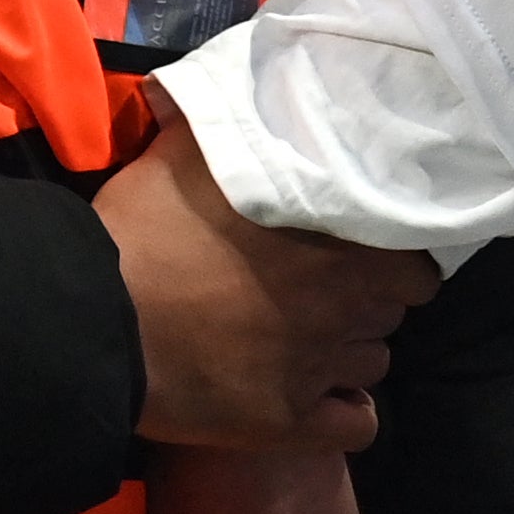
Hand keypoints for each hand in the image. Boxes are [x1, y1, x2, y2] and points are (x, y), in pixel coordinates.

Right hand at [94, 115, 437, 450]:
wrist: (97, 321)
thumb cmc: (145, 230)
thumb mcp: (190, 154)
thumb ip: (234, 124)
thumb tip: (246, 87)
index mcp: (342, 246)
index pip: (417, 267)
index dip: (392, 263)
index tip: (361, 258)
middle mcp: (346, 310)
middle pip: (390, 316)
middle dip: (364, 305)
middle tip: (323, 296)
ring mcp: (319, 371)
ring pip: (372, 366)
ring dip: (347, 355)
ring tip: (308, 344)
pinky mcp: (287, 424)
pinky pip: (356, 427)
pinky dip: (344, 415)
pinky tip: (318, 402)